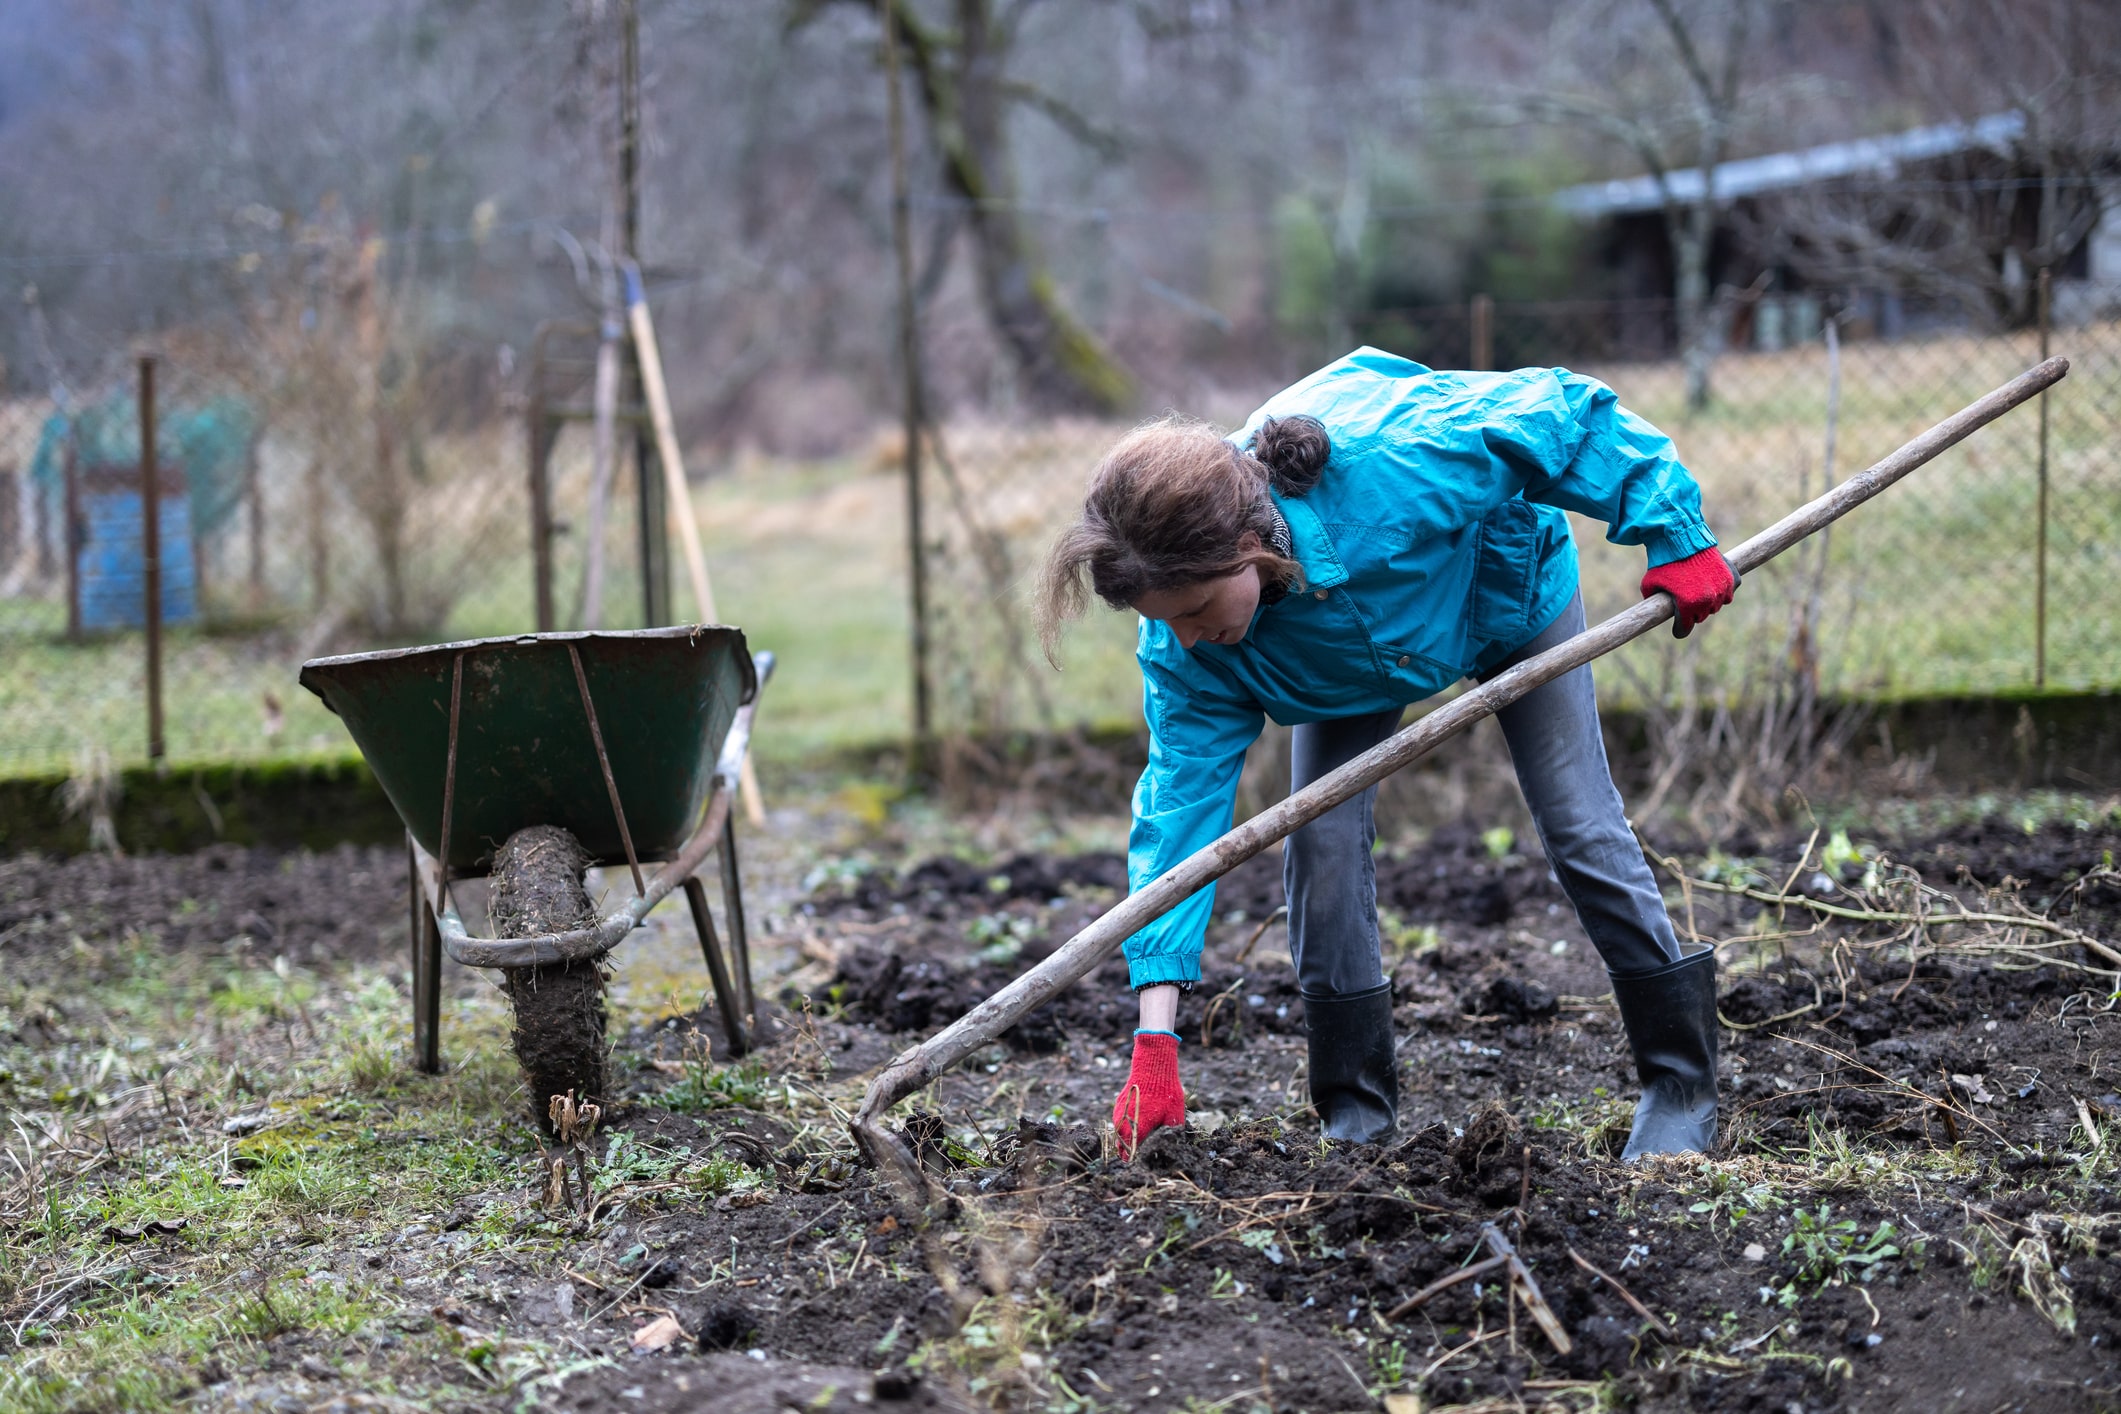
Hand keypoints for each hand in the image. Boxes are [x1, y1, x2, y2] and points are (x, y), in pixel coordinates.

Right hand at [1111, 1031, 1184, 1156]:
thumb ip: (1172, 1134)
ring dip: (1122, 1141)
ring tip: (1130, 1147)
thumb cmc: (1166, 1091)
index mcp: (1138, 1127)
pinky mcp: (1119, 1103)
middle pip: (1120, 1145)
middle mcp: (1125, 1121)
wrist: (1152, 1066)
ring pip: (1117, 1133)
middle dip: (1126, 1153)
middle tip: (1133, 1160)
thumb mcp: (1175, 1115)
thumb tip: (1173, 1147)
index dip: (1134, 1160)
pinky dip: (1122, 1128)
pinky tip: (1130, 1128)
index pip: (1131, 1151)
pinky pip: (1117, 1121)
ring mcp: (1120, 1112)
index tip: (1138, 1165)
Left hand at [1640, 548, 1737, 637]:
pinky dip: (1723, 590)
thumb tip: (1654, 611)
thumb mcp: (1649, 585)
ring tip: (1697, 589)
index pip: (1685, 629)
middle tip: (1686, 601)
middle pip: (1701, 617)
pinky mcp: (1731, 577)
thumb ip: (1652, 602)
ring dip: (1708, 602)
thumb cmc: (1664, 562)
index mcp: (1687, 605)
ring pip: (1716, 605)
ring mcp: (1722, 588)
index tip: (1678, 627)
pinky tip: (1713, 584)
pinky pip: (1729, 592)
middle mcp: (1707, 600)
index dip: (1680, 628)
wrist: (1681, 538)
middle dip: (1693, 612)